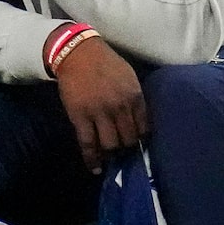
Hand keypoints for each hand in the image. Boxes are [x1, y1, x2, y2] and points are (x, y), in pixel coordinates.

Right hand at [55, 36, 148, 172]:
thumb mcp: (130, 78)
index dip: (142, 139)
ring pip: (110, 144)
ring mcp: (99, 114)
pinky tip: (96, 169)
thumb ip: (136, 98)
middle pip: (128, 139)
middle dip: (128, 149)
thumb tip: (141, 120)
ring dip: (112, 154)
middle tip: (125, 153)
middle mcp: (119, 107)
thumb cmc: (107, 65)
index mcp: (135, 96)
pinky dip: (92, 160)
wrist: (79, 55)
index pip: (144, 127)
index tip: (140, 145)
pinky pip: (87, 144)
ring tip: (111, 158)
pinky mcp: (79, 118)